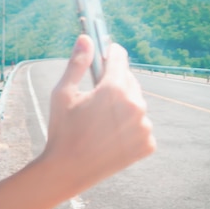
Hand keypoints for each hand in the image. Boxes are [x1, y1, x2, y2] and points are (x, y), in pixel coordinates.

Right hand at [43, 35, 155, 187]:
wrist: (68, 170)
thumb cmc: (62, 130)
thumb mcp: (62, 94)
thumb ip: (77, 63)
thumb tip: (85, 38)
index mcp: (114, 89)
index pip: (119, 57)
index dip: (110, 53)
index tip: (105, 54)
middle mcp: (135, 105)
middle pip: (129, 81)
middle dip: (115, 83)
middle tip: (95, 99)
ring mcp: (144, 126)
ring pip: (136, 105)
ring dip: (123, 107)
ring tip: (100, 122)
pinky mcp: (147, 144)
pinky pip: (141, 126)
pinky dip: (130, 128)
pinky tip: (110, 136)